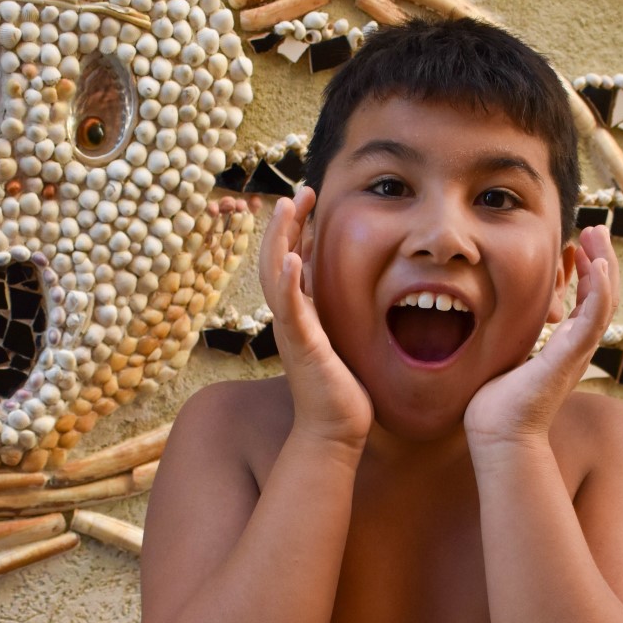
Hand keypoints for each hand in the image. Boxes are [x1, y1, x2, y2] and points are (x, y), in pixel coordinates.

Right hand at [258, 186, 372, 449]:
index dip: (296, 228)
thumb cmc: (341, 392)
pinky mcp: (303, 347)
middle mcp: (289, 319)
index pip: (292, 261)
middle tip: (300, 190)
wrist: (335, 432)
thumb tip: (346, 294)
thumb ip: (334, 316)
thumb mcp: (339, 341)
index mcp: (300, 315)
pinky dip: (288, 281)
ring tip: (285, 206)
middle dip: (286, 222)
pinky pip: (291, 309)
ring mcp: (292, 331)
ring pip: (275, 276)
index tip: (309, 198)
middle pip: (276, 258)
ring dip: (279, 239)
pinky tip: (291, 257)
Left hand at [464, 224, 619, 450]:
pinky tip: (598, 264)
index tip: (576, 246)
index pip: (585, 302)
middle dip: (601, 259)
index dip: (585, 272)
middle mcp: (576, 348)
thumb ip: (512, 341)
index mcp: (563, 349)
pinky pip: (595, 317)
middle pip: (603, 296)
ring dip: (604, 264)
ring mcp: (577, 351)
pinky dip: (600, 289)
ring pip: (605, 301)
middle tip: (595, 230)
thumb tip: (494, 322)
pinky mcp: (570, 356)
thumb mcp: (505, 359)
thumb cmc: (495, 408)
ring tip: (598, 234)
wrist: (498, 437)